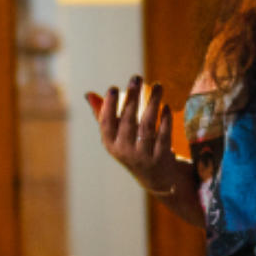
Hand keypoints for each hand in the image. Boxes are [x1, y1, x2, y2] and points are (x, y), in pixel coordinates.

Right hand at [85, 75, 174, 192]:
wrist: (156, 177)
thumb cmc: (132, 148)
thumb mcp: (116, 136)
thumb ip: (103, 115)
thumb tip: (89, 94)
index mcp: (111, 144)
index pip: (107, 123)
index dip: (109, 106)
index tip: (113, 87)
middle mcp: (125, 151)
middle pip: (129, 121)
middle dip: (133, 97)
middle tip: (137, 78)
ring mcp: (144, 155)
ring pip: (148, 125)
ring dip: (153, 103)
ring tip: (158, 85)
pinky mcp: (161, 157)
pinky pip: (164, 134)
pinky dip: (166, 119)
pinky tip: (166, 105)